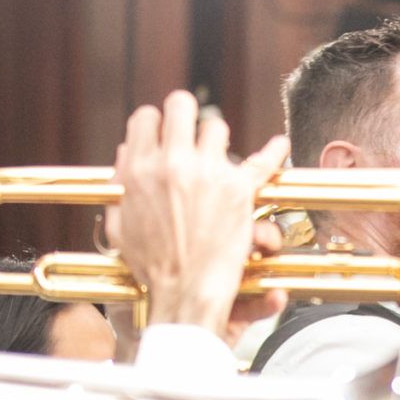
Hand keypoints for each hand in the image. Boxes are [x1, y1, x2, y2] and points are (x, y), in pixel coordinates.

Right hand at [114, 90, 288, 333]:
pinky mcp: (237, 190)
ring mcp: (208, 173)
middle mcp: (173, 164)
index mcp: (140, 170)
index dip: (155, 124)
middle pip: (181, 107)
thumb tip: (125, 153)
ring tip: (215, 152)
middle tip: (188, 126)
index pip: (146, 119)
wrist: (182, 292)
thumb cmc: (150, 267)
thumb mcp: (120, 226)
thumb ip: (120, 185)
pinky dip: (273, 152)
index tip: (161, 133)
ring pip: (216, 128)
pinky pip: (261, 160)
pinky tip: (280, 145)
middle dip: (184, 113)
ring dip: (215, 139)